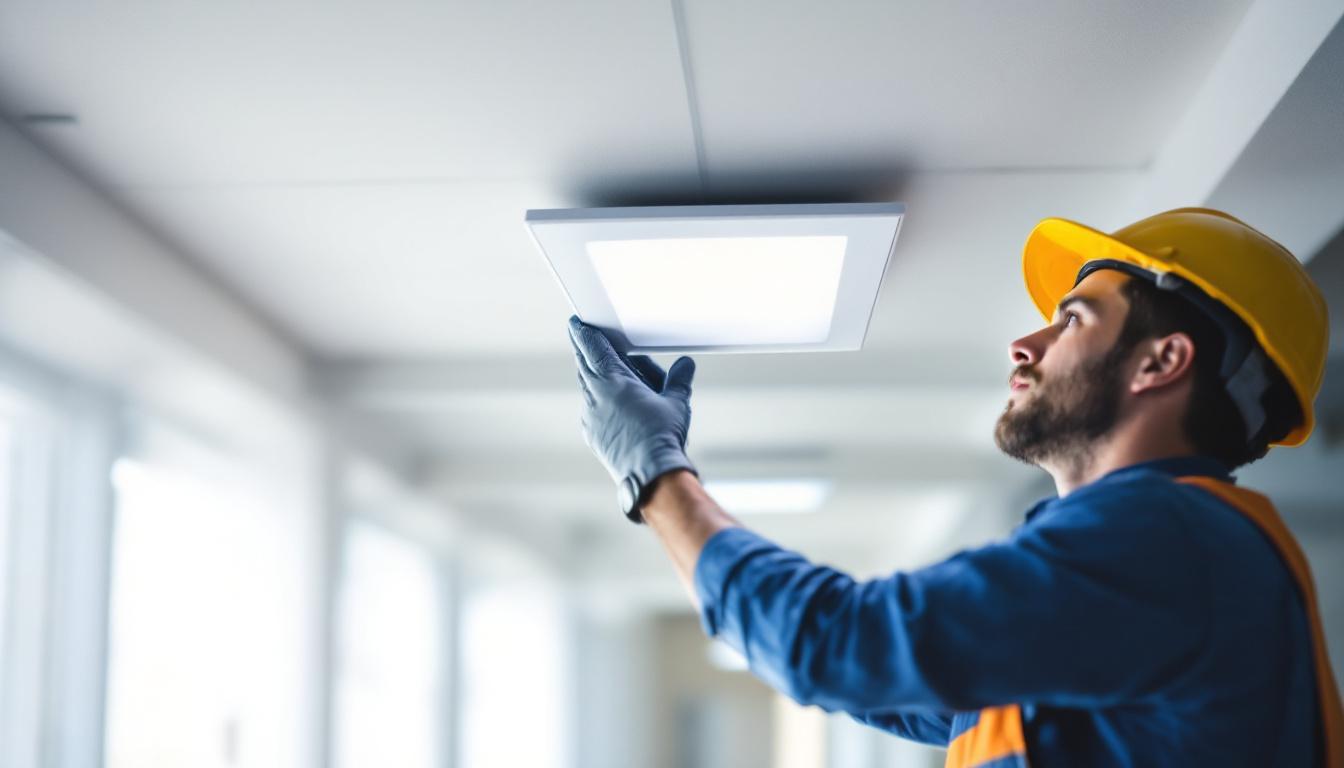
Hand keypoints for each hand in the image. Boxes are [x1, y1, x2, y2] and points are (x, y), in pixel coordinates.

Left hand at [568, 316, 696, 522]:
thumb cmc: (662, 436)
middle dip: (586, 350)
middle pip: (584, 365)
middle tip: (586, 337)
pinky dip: (598, 400)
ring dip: (593, 375)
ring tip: (608, 371)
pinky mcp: (592, 434)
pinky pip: (590, 409)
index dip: (584, 332)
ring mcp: (590, 417)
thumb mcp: (676, 402)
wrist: (651, 475)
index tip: (577, 322)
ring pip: (587, 387)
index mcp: (612, 381)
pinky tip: (611, 403)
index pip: (593, 348)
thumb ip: (678, 380)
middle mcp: (595, 397)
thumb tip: (685, 364)